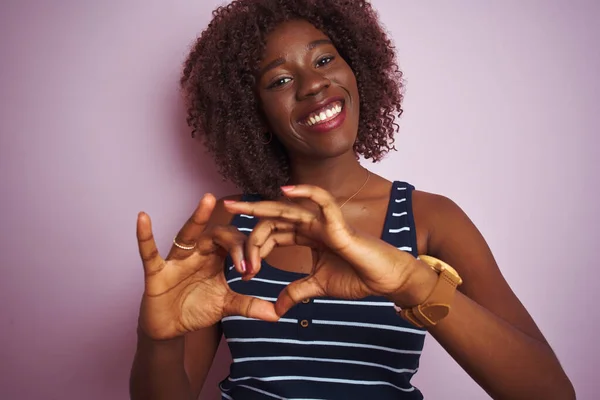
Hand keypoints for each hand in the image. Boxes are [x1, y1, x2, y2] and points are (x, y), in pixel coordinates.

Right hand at [136, 194, 278, 339]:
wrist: (171, 328)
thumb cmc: (197, 307)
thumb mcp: (226, 305)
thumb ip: (249, 305)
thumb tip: (276, 314)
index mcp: (216, 256)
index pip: (236, 244)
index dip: (247, 254)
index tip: (253, 273)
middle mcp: (197, 252)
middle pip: (218, 234)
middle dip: (234, 244)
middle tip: (245, 264)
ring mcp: (176, 259)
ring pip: (188, 234)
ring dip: (198, 217)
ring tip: (208, 198)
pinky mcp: (157, 271)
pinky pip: (150, 252)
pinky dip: (145, 236)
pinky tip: (143, 217)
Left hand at [224, 185, 434, 315]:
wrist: (386, 281)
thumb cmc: (358, 278)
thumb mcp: (319, 286)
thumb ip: (297, 292)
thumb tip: (277, 308)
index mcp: (308, 238)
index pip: (275, 234)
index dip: (255, 246)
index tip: (241, 268)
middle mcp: (313, 226)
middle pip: (275, 218)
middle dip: (250, 214)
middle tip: (225, 213)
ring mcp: (325, 222)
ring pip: (289, 210)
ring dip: (263, 208)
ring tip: (239, 206)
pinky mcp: (339, 224)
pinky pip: (322, 201)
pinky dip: (305, 193)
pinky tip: (284, 191)